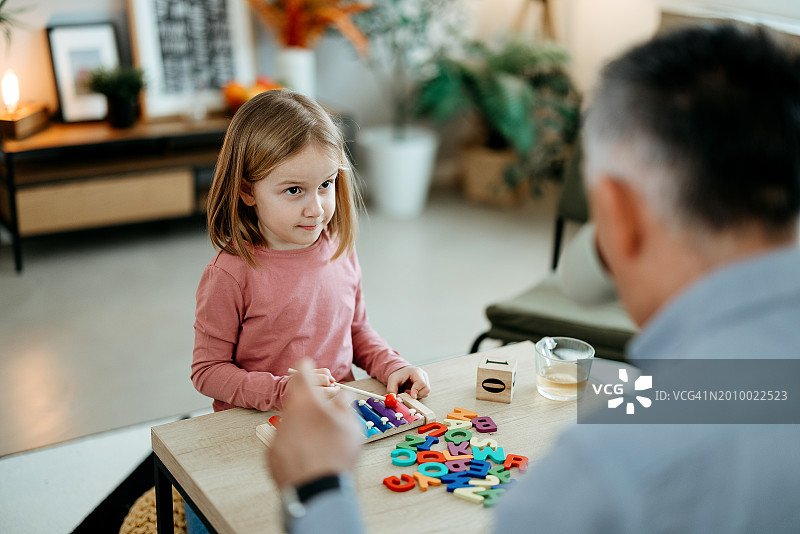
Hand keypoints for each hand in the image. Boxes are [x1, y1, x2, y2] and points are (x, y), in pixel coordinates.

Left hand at [269, 359, 362, 488]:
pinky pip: (284, 441)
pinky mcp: (272, 454)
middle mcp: (287, 413)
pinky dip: (294, 443)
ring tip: (319, 439)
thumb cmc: (336, 454)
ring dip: (302, 423)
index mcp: (306, 401)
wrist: (318, 490)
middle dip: (308, 400)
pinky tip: (308, 453)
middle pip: (295, 398)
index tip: (309, 364)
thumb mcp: (350, 424)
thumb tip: (342, 395)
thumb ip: (344, 403)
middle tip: (322, 408)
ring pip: (290, 421)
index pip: (302, 373)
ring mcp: (277, 435)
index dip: (307, 367)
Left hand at [386, 366, 429, 398]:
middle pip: (426, 388)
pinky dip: (418, 395)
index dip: (416, 390)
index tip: (411, 396)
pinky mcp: (425, 385)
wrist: (400, 372)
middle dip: (416, 394)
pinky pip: (424, 393)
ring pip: (426, 392)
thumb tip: (393, 399)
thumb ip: (392, 390)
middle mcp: (423, 375)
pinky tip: (411, 392)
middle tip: (406, 392)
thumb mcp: (392, 381)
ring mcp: (425, 380)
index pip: (421, 382)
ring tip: (408, 391)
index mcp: (416, 372)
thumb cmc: (398, 374)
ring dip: (417, 395)